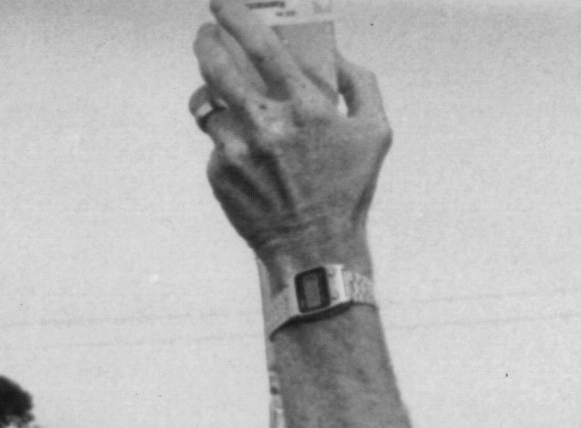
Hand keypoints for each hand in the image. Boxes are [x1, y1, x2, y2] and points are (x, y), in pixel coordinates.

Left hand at [193, 0, 391, 271]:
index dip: (236, 15)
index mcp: (304, 106)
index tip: (221, 2)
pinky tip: (246, 154)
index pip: (261, 44)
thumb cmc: (348, 191)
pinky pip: (215, 142)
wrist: (314, 250)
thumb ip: (360, 84)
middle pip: (217, 65)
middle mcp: (265, 124)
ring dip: (211, 91)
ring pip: (207, 103)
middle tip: (206, 34)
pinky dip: (227, 139)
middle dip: (206, 41)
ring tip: (221, 91)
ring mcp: (237, 150)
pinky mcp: (219, 174)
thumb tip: (335, 53)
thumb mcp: (374, 132)